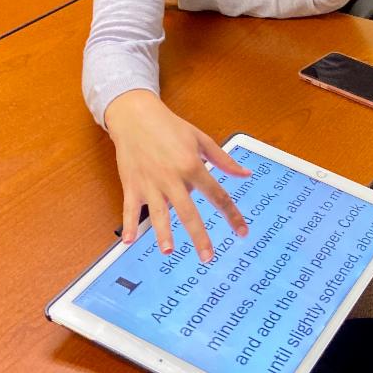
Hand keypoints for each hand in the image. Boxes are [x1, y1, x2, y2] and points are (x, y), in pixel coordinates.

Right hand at [104, 89, 249, 258]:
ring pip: (158, 214)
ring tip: (168, 251)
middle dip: (199, 236)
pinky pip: (129, 209)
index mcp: (192, 166)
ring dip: (163, 233)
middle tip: (208, 257)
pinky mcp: (132, 185)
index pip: (217, 195)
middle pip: (188, 212)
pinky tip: (128, 241)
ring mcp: (150, 183)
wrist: (135, 115)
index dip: (231, 215)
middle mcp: (172, 178)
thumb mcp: (200, 139)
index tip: (242, 232)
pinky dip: (128, 225)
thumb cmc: (169, 126)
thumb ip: (223, 160)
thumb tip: (245, 174)